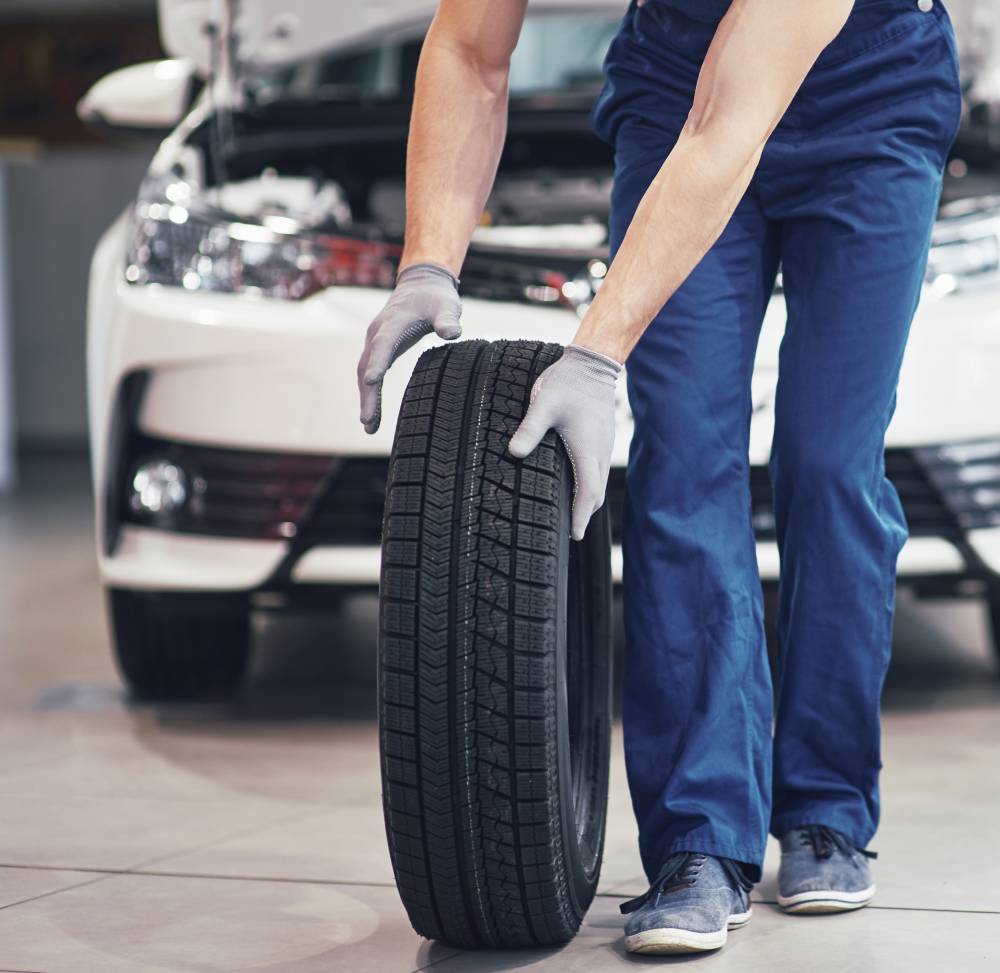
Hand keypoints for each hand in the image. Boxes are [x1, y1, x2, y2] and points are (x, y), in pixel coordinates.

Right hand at [358, 262, 461, 433]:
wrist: (420, 285)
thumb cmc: (435, 297)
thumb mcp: (447, 306)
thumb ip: (448, 319)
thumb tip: (453, 333)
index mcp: (393, 322)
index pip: (384, 344)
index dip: (378, 362)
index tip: (372, 381)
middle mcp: (378, 333)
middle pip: (368, 365)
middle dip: (368, 394)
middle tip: (368, 420)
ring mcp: (375, 342)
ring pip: (364, 373)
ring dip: (366, 399)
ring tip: (369, 426)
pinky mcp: (378, 350)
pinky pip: (369, 374)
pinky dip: (369, 394)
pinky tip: (372, 416)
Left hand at [508, 344, 621, 540]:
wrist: (592, 363)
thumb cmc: (568, 383)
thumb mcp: (544, 403)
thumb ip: (530, 428)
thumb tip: (514, 452)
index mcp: (586, 448)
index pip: (589, 491)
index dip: (582, 516)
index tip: (574, 535)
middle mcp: (598, 450)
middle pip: (597, 493)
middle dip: (585, 514)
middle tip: (570, 533)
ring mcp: (602, 444)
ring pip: (599, 482)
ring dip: (588, 500)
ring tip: (572, 515)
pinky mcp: (601, 438)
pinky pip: (598, 469)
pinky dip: (589, 485)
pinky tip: (576, 485)